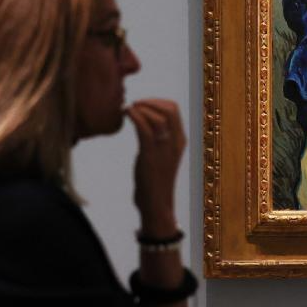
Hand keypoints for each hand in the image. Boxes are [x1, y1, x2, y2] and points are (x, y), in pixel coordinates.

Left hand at [125, 99, 185, 235]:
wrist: (156, 205)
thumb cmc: (155, 180)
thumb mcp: (161, 155)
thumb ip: (158, 139)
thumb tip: (145, 123)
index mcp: (180, 140)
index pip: (174, 109)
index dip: (157, 101)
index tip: (142, 104)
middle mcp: (175, 142)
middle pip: (169, 109)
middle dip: (150, 102)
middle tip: (135, 104)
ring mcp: (164, 149)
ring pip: (157, 117)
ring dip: (140, 108)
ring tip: (128, 109)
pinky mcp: (151, 157)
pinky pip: (145, 130)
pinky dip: (135, 117)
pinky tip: (126, 114)